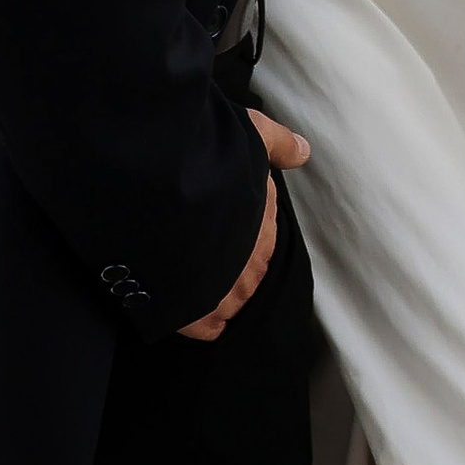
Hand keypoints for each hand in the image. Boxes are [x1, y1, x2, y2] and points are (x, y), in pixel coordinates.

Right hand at [179, 109, 310, 340]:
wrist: (161, 184)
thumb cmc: (209, 157)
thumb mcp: (251, 136)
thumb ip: (277, 145)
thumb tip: (302, 150)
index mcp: (265, 229)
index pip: (262, 247)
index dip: (241, 239)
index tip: (220, 228)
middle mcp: (251, 267)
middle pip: (244, 278)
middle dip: (226, 270)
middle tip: (195, 251)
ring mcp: (224, 294)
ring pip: (226, 305)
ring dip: (210, 295)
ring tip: (184, 277)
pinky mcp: (192, 315)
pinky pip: (203, 328)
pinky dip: (195, 321)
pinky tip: (182, 307)